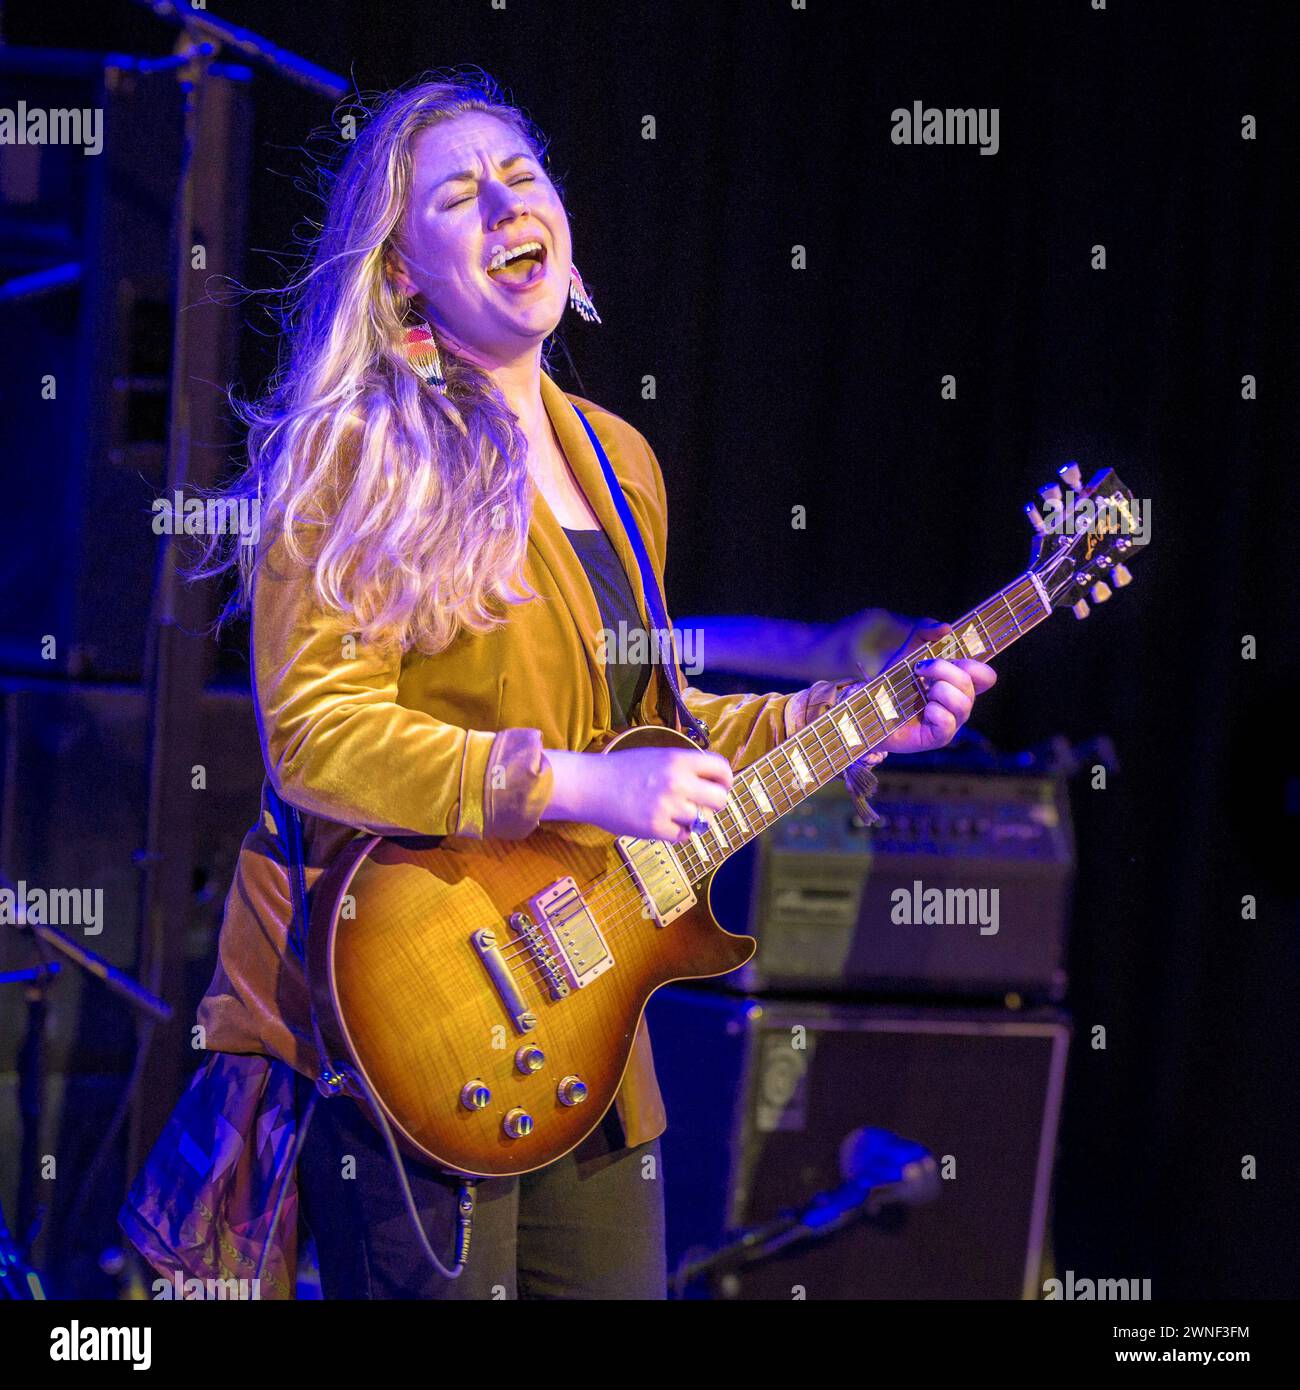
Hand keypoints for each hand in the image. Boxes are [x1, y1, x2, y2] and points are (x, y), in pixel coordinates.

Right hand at [542, 746, 733, 842]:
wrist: (591, 785)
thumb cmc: (623, 770)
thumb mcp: (657, 756)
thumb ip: (684, 767)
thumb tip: (712, 782)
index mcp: (678, 759)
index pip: (721, 769)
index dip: (725, 780)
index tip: (721, 787)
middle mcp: (677, 782)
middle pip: (719, 799)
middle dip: (713, 804)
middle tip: (701, 805)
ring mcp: (667, 806)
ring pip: (702, 821)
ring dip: (693, 820)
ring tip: (676, 814)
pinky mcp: (655, 828)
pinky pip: (683, 836)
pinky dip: (677, 833)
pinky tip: (664, 824)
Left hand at [843, 619, 996, 756]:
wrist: (871, 709)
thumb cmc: (894, 682)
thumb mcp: (908, 650)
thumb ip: (925, 632)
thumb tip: (946, 628)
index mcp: (960, 684)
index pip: (986, 676)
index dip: (974, 665)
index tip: (949, 657)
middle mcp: (961, 703)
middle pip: (970, 683)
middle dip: (942, 669)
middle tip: (919, 669)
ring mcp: (952, 721)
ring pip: (962, 702)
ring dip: (937, 690)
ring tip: (922, 693)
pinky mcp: (939, 737)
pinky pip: (948, 721)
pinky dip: (933, 711)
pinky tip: (922, 710)